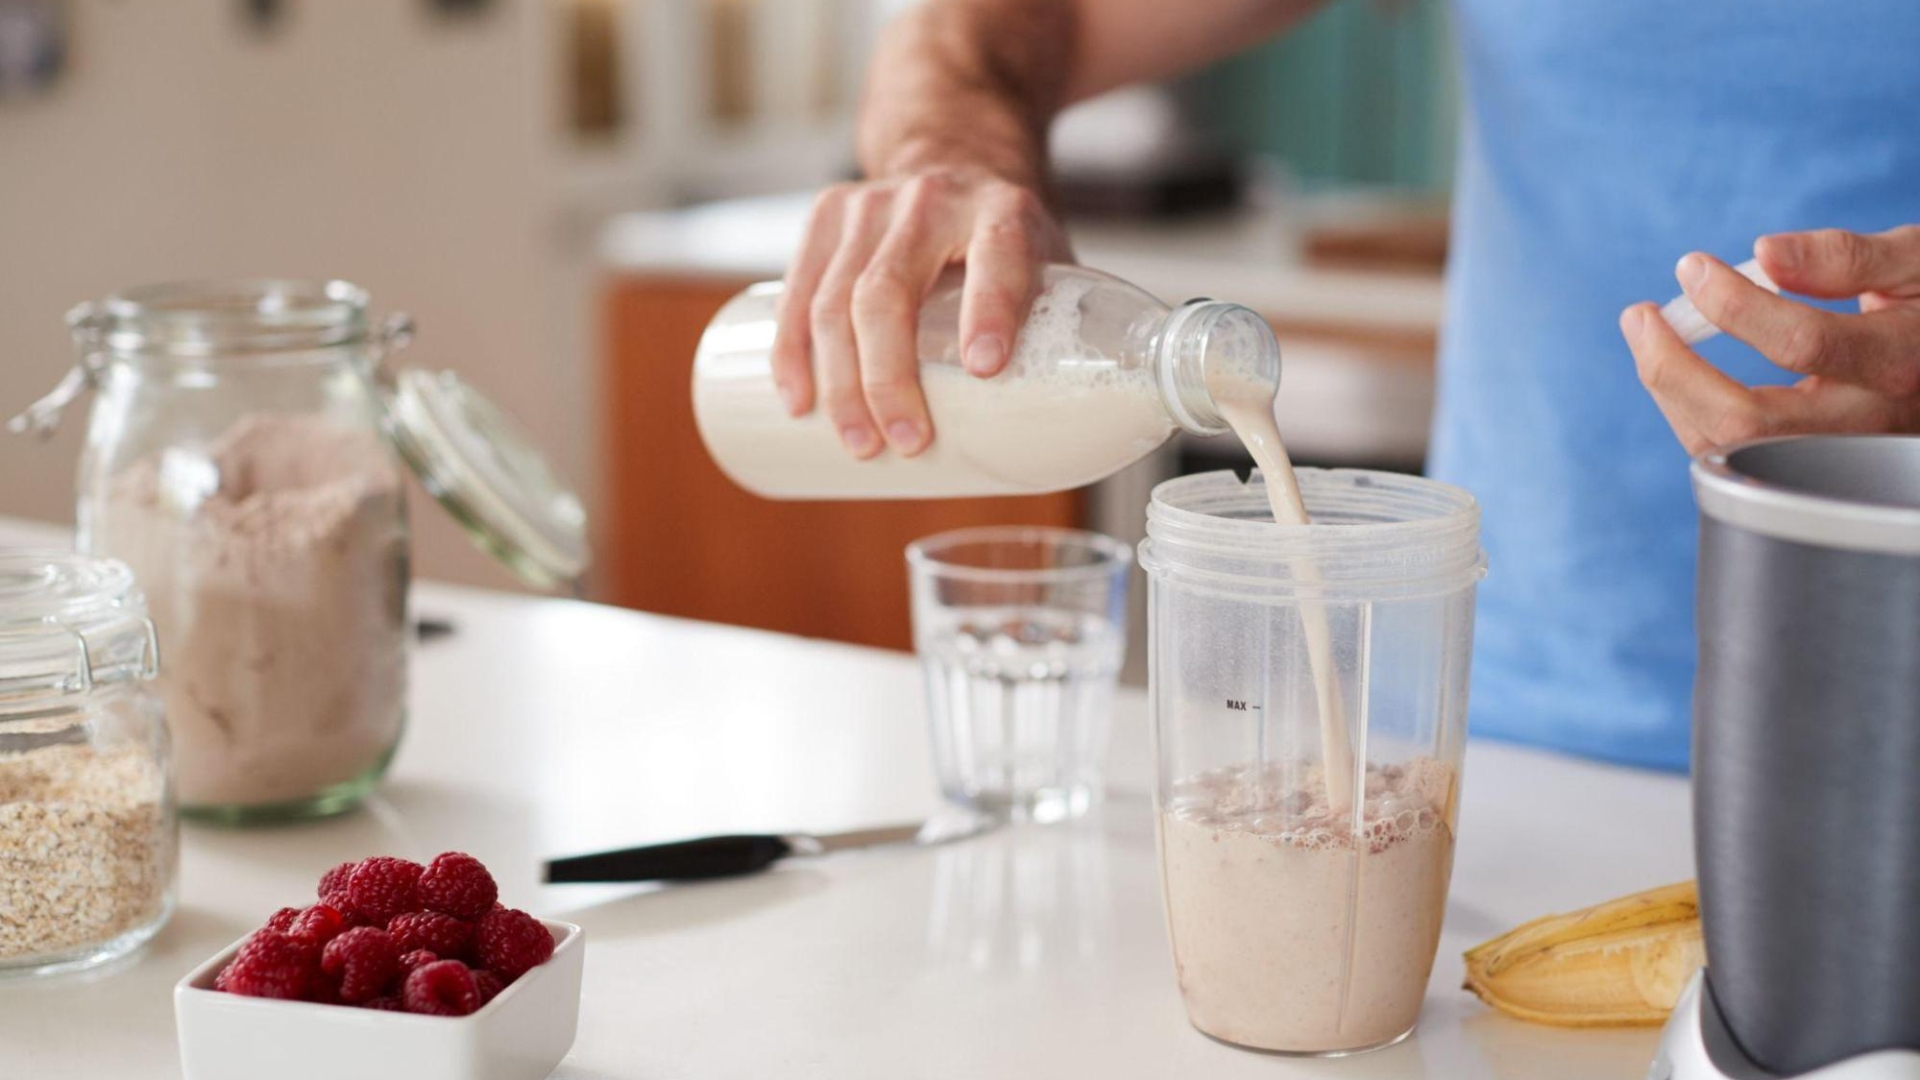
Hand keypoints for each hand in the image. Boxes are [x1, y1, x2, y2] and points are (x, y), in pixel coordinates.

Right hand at [767, 167, 1071, 458]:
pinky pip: (796, 292)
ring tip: (861, 443)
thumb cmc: (1003, 237)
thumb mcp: (1045, 259)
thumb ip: (1054, 326)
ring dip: (841, 383)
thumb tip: (1059, 434)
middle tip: (908, 443)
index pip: (996, 254)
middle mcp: (932, 199)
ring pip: (835, 301)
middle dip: (890, 378)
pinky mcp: (826, 214)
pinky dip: (793, 352)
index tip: (987, 368)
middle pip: (889, 293)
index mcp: (1001, 210)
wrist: (954, 156)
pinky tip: (798, 399)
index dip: (990, 309)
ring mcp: (870, 204)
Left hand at [1621, 225, 1919, 454]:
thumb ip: (1847, 258)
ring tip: (1647, 332)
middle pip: (1748, 421)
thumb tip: (1764, 252)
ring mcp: (1836, 455)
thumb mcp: (1918, 261)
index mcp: (1902, 361)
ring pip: (1729, 449)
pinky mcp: (1809, 467)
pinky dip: (1690, 411)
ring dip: (1671, 392)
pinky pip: (1733, 454)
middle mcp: (1869, 423)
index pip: (1804, 343)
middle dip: (1674, 369)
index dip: (1737, 304)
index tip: (1693, 268)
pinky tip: (1678, 368)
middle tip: (1639, 314)